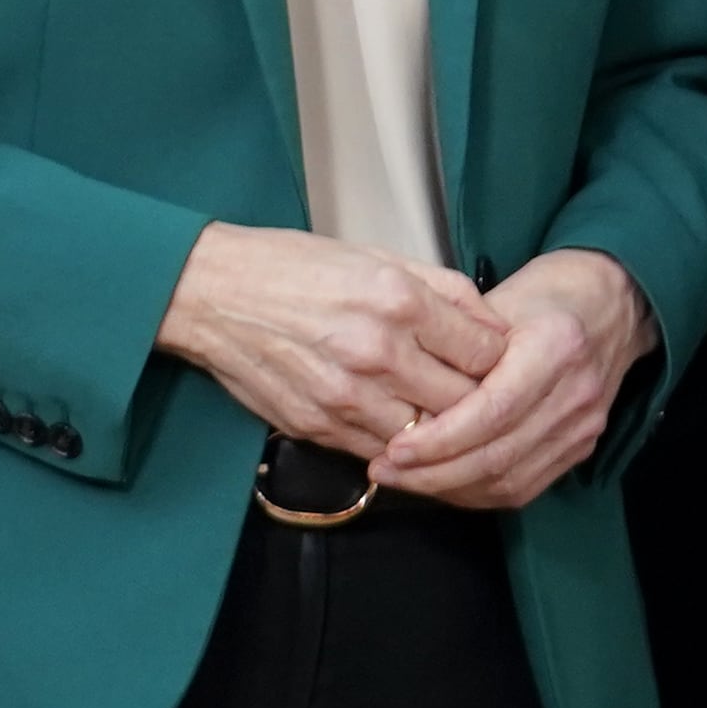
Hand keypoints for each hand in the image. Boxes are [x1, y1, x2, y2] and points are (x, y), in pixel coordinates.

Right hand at [155, 223, 508, 458]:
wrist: (207, 291)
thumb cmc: (287, 267)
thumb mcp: (374, 256)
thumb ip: (442, 290)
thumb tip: (493, 326)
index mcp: (396, 298)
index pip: (487, 352)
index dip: (499, 361)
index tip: (493, 362)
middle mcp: (376, 350)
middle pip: (467, 402)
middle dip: (480, 402)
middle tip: (479, 397)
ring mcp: (346, 394)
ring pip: (430, 437)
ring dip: (438, 431)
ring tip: (437, 415)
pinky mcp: (319, 425)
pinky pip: (383, 451)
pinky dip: (397, 444)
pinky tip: (393, 422)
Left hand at [375, 251, 651, 510]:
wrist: (611, 307)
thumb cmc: (541, 297)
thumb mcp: (493, 300)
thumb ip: (453, 341)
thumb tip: (397, 384)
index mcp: (555, 347)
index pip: (493, 410)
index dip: (441, 437)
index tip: (394, 447)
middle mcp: (576, 393)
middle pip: (501, 454)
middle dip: (436, 471)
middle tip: (384, 470)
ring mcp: (584, 426)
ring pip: (512, 479)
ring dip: (452, 487)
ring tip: (403, 478)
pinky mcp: (581, 446)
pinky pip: (526, 485)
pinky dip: (479, 490)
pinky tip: (440, 482)